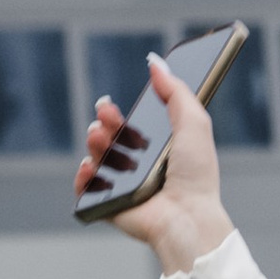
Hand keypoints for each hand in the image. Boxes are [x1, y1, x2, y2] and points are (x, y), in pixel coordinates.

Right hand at [75, 54, 233, 273]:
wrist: (189, 216)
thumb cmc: (196, 175)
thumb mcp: (193, 123)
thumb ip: (176, 92)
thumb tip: (155, 63)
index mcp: (157, 151)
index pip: (128, 128)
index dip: (115, 115)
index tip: (110, 104)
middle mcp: (138, 168)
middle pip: (109, 139)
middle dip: (103, 123)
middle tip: (106, 115)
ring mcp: (123, 188)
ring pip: (96, 159)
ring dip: (93, 143)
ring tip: (100, 138)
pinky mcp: (110, 206)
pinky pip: (85, 190)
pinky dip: (83, 176)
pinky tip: (91, 167)